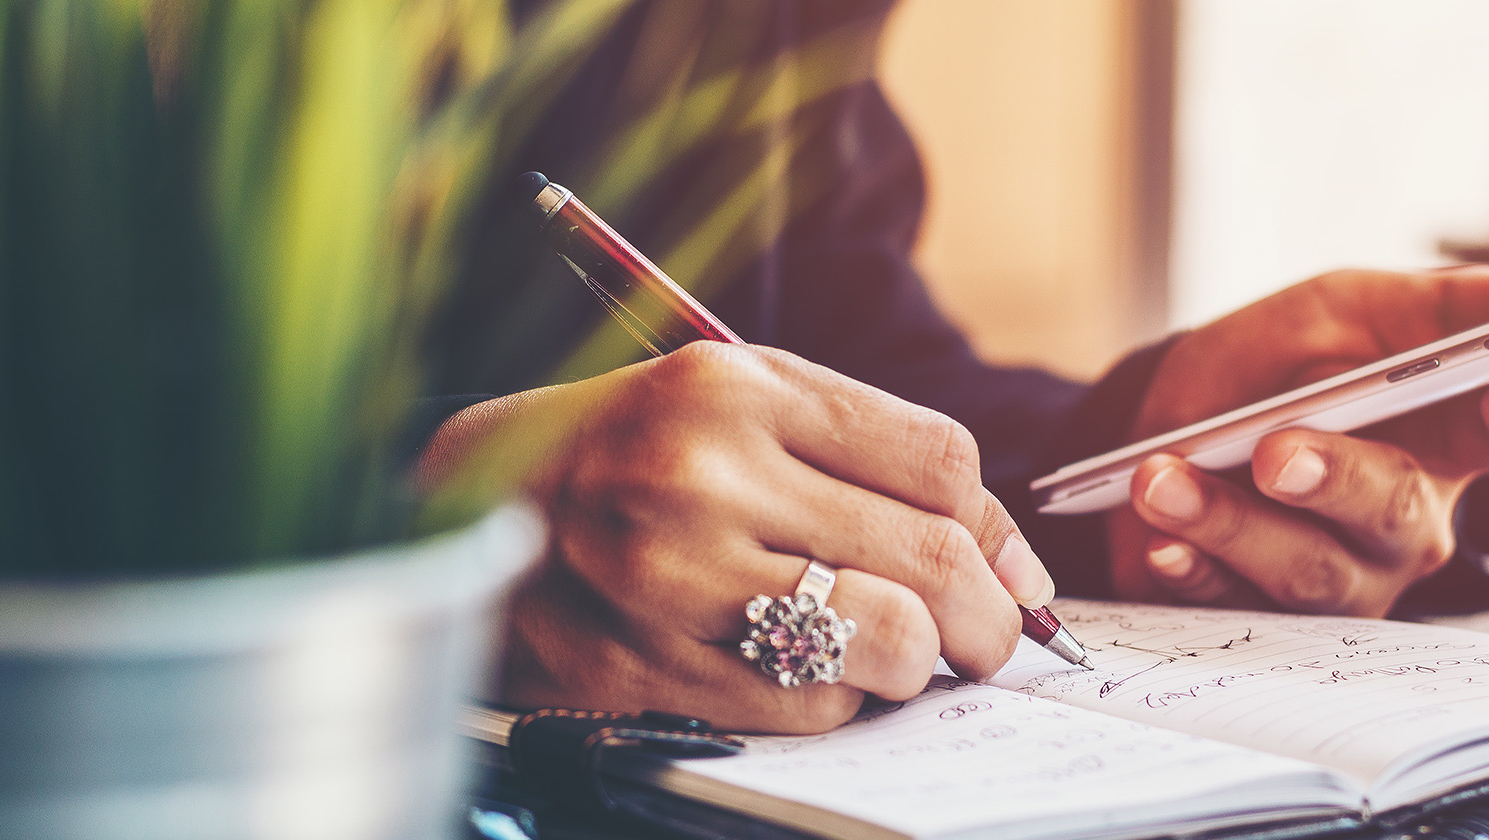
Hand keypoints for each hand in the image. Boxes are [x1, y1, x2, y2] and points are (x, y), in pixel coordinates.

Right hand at [422, 342, 1052, 733]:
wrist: (471, 517)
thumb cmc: (636, 451)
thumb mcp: (740, 403)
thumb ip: (872, 454)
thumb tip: (1016, 565)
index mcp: (735, 389)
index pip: (939, 463)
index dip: (996, 531)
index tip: (1006, 570)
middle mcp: (702, 479)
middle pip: (930, 557)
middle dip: (988, 617)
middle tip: (986, 637)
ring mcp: (673, 581)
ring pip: (887, 641)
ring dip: (917, 662)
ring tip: (894, 651)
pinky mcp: (653, 669)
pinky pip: (814, 706)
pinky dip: (838, 699)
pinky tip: (800, 667)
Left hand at [1107, 265, 1488, 615]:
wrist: (1170, 421)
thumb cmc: (1279, 362)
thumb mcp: (1348, 308)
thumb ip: (1446, 305)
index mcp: (1449, 433)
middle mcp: (1410, 518)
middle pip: (1397, 509)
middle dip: (1333, 478)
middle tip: (1273, 452)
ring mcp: (1348, 578)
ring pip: (1310, 570)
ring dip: (1229, 522)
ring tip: (1163, 480)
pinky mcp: (1274, 619)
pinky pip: (1238, 606)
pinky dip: (1192, 569)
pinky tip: (1161, 543)